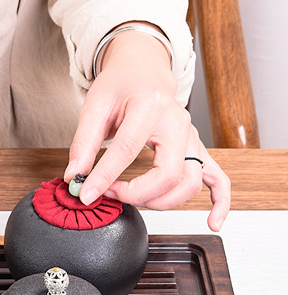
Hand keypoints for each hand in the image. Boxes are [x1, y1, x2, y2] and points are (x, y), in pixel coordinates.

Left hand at [64, 28, 230, 230]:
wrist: (143, 72)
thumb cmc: (120, 86)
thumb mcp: (94, 106)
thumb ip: (83, 143)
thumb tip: (74, 176)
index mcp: (150, 106)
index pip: (128, 149)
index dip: (105, 177)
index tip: (86, 194)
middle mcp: (177, 123)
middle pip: (168, 173)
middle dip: (136, 193)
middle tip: (108, 193)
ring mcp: (192, 138)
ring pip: (189, 183)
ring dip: (159, 201)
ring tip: (130, 198)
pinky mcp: (197, 150)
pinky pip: (219, 179)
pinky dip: (219, 202)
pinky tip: (212, 221)